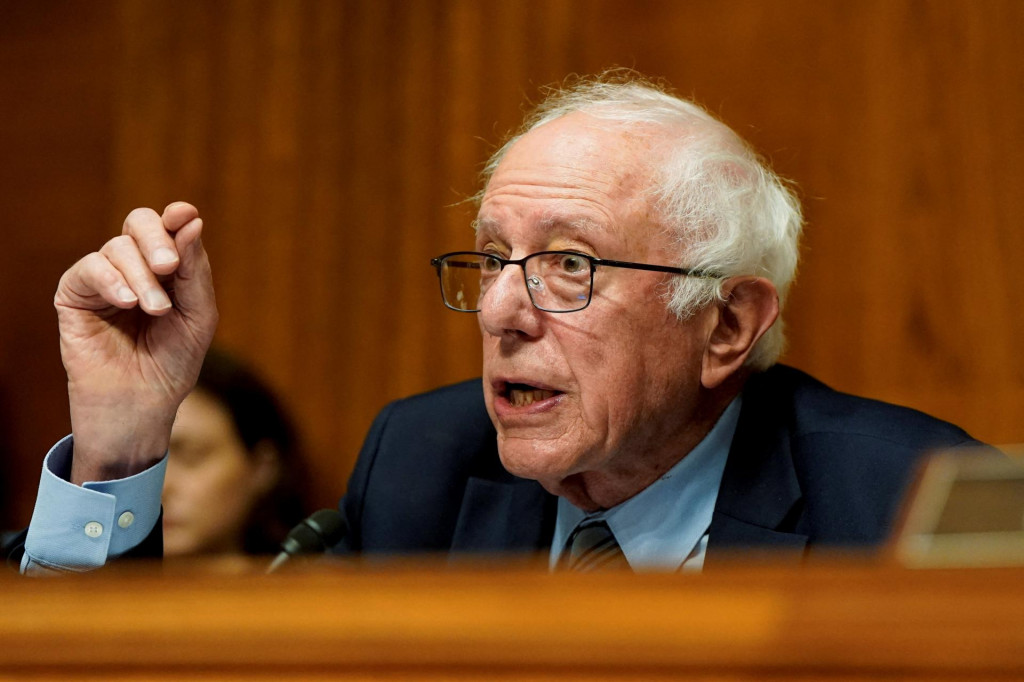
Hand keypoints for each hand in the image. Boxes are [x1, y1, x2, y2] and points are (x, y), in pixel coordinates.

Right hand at [55, 202, 217, 484]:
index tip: (185, 215)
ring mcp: (103, 280)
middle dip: (157, 240)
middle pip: (138, 224)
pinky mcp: (74, 296)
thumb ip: (194, 269)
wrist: (143, 405)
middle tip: (170, 266)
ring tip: (157, 311)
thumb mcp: (198, 314)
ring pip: (117, 248)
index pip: (169, 228)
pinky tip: (128, 301)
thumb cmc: (173, 362)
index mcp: (166, 269)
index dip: (176, 219)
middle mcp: (133, 268)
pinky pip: (88, 269)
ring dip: (142, 277)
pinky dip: (111, 280)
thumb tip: (189, 219)